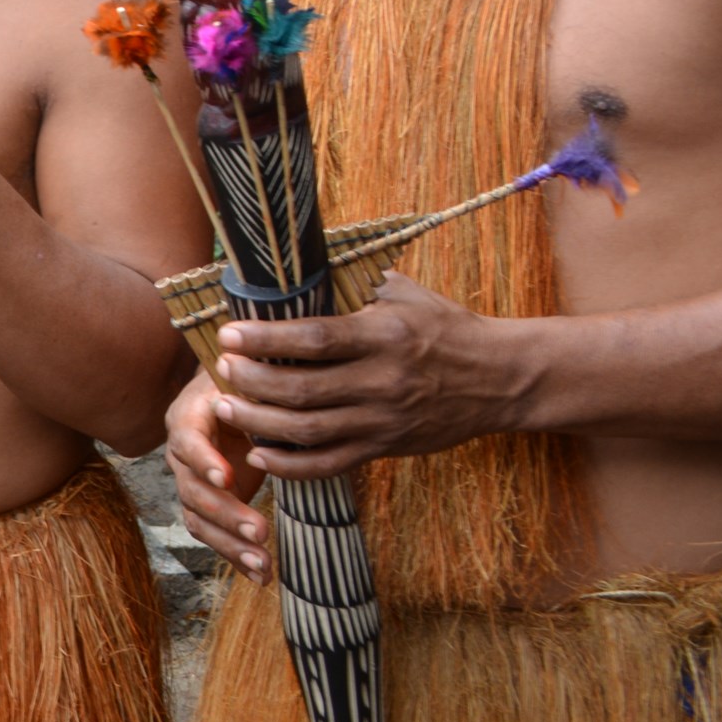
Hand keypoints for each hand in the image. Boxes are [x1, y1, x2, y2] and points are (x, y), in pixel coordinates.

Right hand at [166, 369, 270, 578]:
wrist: (234, 390)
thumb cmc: (243, 379)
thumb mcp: (245, 374)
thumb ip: (252, 385)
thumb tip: (265, 387)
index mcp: (188, 416)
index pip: (187, 439)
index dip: (203, 459)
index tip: (226, 476)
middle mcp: (183, 453)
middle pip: (192, 489)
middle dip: (226, 513)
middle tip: (261, 530)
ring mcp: (194, 481)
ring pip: (199, 519)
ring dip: (230, 544)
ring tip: (263, 563)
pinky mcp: (211, 502)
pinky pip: (215, 533)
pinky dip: (237, 557)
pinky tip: (262, 576)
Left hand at [210, 272, 523, 475]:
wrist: (500, 378)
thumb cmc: (443, 326)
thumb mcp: (404, 292)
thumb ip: (353, 278)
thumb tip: (297, 256)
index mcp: (384, 336)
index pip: (315, 339)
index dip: (267, 339)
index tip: (229, 333)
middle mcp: (382, 381)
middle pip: (304, 390)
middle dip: (252, 382)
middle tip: (220, 369)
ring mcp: (383, 421)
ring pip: (309, 431)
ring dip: (259, 423)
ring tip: (224, 407)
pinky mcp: (386, 448)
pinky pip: (330, 464)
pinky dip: (291, 465)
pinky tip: (259, 454)